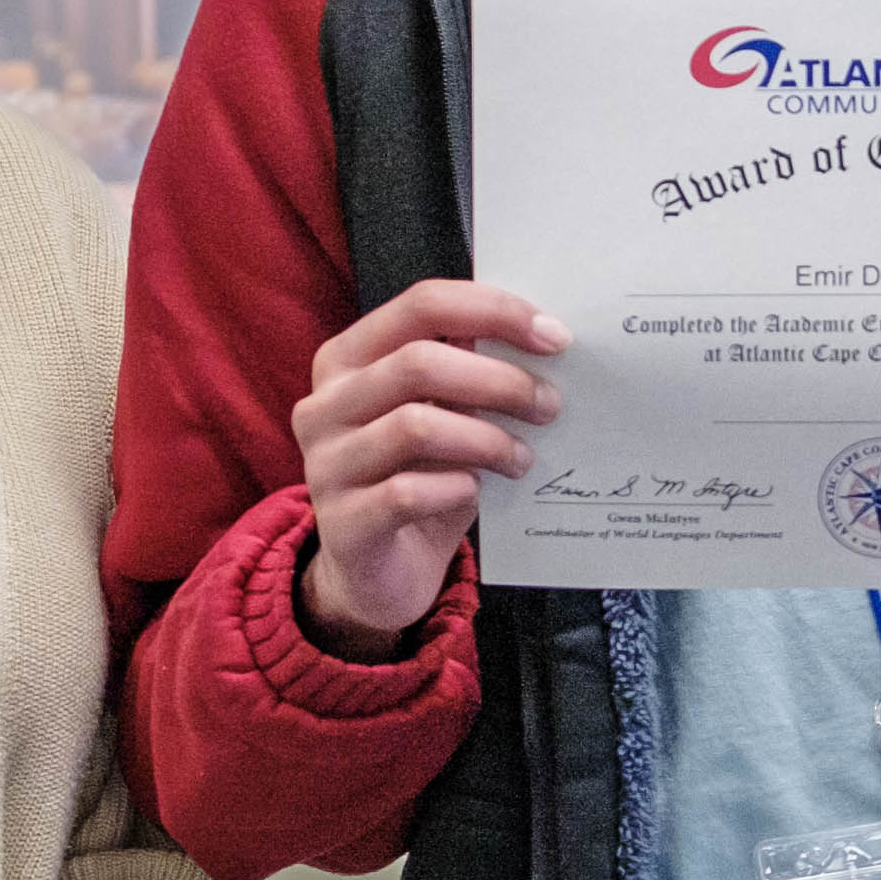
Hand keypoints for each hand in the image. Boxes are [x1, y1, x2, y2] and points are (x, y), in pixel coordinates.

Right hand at [291, 279, 565, 657]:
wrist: (377, 575)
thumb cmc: (418, 479)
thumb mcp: (443, 416)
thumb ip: (468, 371)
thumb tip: (541, 335)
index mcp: (348, 358)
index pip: (421, 305)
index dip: (493, 311)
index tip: (555, 337)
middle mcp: (325, 403)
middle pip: (419, 363)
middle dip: (500, 381)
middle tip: (549, 406)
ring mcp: (325, 464)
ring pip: (415, 427)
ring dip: (487, 440)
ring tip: (523, 458)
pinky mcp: (342, 524)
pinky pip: (407, 493)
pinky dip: (456, 488)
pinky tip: (476, 491)